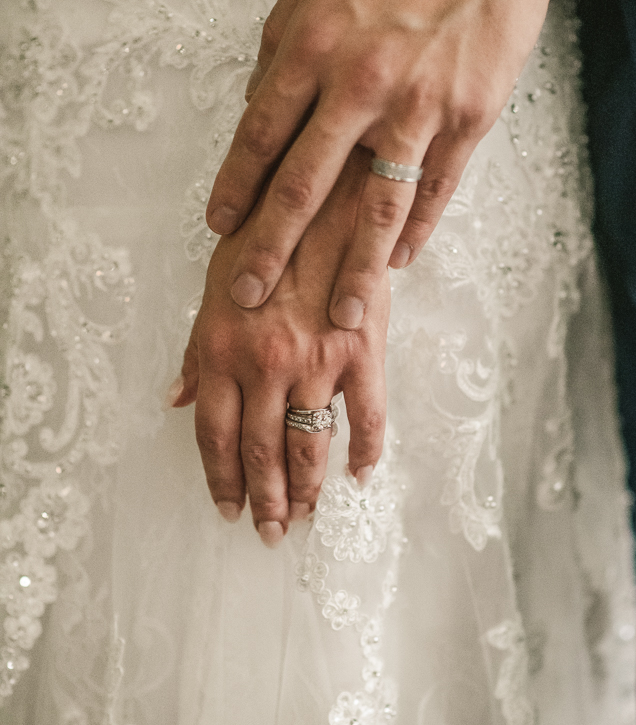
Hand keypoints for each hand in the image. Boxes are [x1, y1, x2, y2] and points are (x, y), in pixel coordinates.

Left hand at [170, 149, 388, 544]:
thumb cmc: (267, 231)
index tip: (227, 508)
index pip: (217, 435)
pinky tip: (361, 476)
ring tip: (306, 517)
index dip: (221, 479)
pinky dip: (366, 451)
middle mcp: (266, 364)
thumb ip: (198, 348)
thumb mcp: (216, 283)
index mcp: (222, 349)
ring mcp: (317, 360)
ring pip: (309, 443)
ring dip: (307, 488)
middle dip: (264, 500)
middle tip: (269, 533)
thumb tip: (178, 398)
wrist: (328, 191)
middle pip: (261, 451)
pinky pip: (367, 416)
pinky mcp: (362, 351)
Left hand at [205, 0, 558, 329]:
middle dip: (272, 246)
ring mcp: (419, 105)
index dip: (236, 188)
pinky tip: (400, 263)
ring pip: (377, 206)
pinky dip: (417, 232)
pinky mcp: (469, 118)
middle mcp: (361, 82)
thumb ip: (283, 35)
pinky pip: (436, 190)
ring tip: (340, 316)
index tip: (220, 227)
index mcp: (314, 43)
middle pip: (306, 184)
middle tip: (247, 294)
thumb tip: (258, 100)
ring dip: (356, 269)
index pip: (261, 135)